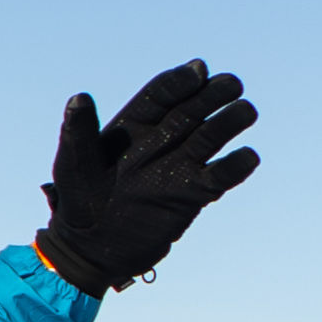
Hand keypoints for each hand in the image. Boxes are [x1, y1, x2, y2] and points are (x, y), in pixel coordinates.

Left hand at [36, 63, 260, 294]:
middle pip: (192, 109)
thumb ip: (78, 133)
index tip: (198, 71)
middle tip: (232, 84)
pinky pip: (219, 177)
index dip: (179, 82)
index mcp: (133, 124)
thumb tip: (79, 97)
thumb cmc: (78, 203)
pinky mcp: (193, 194)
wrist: (93, 250)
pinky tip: (248, 156)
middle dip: (213, 95)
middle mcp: (161, 139)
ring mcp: (180, 166)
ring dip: (229, 123)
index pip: (160, 95)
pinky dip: (235, 168)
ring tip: (246, 111)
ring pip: (210, 137)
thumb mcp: (72, 166)